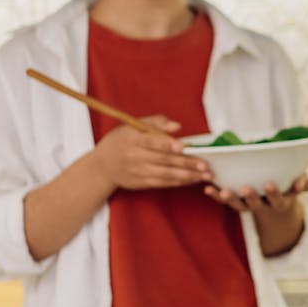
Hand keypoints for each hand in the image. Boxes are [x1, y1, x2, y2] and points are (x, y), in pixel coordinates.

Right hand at [92, 116, 210, 190]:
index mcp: (132, 139)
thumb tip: (177, 126)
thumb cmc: (121, 141)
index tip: (184, 146)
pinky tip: (192, 179)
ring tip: (204, 175)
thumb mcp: (132, 126)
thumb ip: (155, 122)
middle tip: (205, 165)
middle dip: (186, 163)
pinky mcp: (139, 183)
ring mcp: (137, 172)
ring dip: (187, 176)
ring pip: (165, 174)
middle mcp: (134, 156)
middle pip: (163, 160)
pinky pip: (162, 183)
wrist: (102, 166)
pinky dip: (178, 182)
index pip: (152, 141)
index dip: (168, 144)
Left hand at [204, 173, 307, 214]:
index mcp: (279, 202)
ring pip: (238, 206)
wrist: (276, 205)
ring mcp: (248, 205)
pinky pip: (225, 200)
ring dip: (230, 199)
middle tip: (246, 188)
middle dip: (251, 197)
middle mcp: (262, 206)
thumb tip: (303, 183)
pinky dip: (215, 196)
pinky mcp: (236, 201)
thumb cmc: (289, 186)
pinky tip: (207, 188)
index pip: (278, 200)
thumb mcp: (299, 185)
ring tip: (222, 192)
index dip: (274, 194)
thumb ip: (303, 183)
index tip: (270, 184)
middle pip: (255, 205)